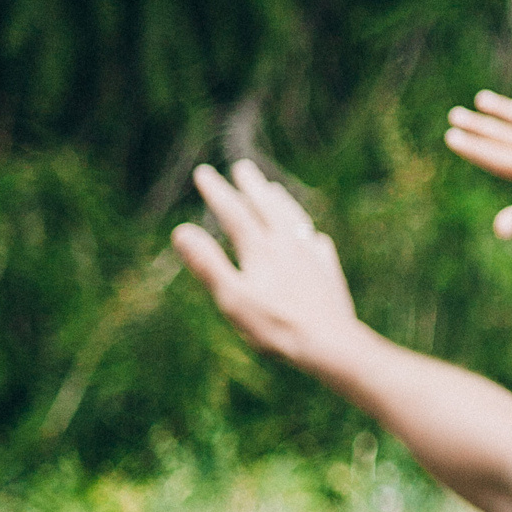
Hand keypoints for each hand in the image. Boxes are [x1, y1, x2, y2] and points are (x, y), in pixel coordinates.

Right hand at [171, 162, 367, 371]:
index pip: (234, 213)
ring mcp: (312, 257)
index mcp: (261, 249)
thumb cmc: (275, 326)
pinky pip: (318, 245)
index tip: (204, 173)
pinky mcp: (329, 274)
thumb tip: (181, 231)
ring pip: (295, 220)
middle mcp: (288, 245)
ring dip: (282, 203)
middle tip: (243, 168)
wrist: (330, 344)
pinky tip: (314, 237)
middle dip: (252, 187)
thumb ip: (207, 263)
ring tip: (275, 191)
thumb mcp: (232, 297)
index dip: (217, 192)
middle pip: (268, 208)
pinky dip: (309, 234)